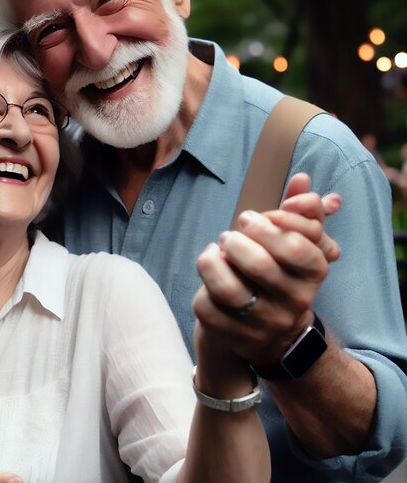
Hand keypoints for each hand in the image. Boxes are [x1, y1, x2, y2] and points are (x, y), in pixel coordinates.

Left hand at [193, 173, 340, 366]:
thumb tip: (301, 178)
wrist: (275, 332)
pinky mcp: (235, 336)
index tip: (250, 217)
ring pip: (228, 289)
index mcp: (314, 273)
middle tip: (230, 235)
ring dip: (213, 261)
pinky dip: (202, 286)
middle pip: (259, 264)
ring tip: (215, 252)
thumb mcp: (299, 241)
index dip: (269, 223)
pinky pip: (207, 307)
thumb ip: (301, 209)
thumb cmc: (282, 273)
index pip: (296, 245)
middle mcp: (293, 301)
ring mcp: (264, 323)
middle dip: (236, 240)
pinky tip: (209, 277)